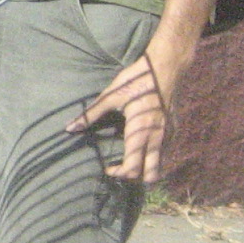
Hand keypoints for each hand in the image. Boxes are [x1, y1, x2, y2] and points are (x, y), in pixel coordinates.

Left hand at [67, 35, 195, 182]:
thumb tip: (70, 127)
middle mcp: (157, 137)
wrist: (167, 65)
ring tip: (130, 159)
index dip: (119, 173)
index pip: (132, 168)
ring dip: (146, 168)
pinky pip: (165, 152)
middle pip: (150, 175)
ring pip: (160, 166)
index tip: (107, 166)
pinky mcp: (174, 129)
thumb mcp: (111, 96)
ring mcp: (168, 134)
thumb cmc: (137, 79)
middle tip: (121, 168)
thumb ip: (91, 114)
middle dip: (135, 177)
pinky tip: (141, 144)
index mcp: (140, 132)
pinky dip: (153, 155)